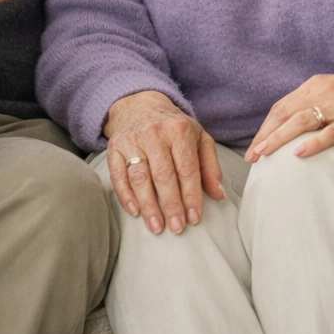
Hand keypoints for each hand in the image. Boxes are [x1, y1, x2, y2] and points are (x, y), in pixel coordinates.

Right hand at [103, 90, 224, 234]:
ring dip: (149, 205)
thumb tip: (219, 195)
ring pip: (140, 177)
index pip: (187, 168)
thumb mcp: (199, 138)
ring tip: (157, 226)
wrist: (141, 105)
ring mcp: (132, 141)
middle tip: (177, 227)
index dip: (191, 195)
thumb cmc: (174, 127)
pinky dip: (126, 196)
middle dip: (171, 204)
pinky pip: (118, 175)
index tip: (194, 218)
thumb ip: (210, 166)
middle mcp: (155, 134)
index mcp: (179, 130)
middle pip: (164, 175)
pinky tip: (135, 212)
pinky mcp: (114, 148)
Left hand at [244, 66, 333, 161]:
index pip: (282, 106)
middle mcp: (325, 91)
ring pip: (300, 122)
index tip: (254, 147)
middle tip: (251, 158)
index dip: (265, 127)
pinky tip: (298, 155)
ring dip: (278, 139)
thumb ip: (322, 103)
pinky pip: (330, 132)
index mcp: (319, 84)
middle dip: (264, 136)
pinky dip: (312, 143)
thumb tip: (301, 126)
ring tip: (264, 156)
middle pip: (285, 114)